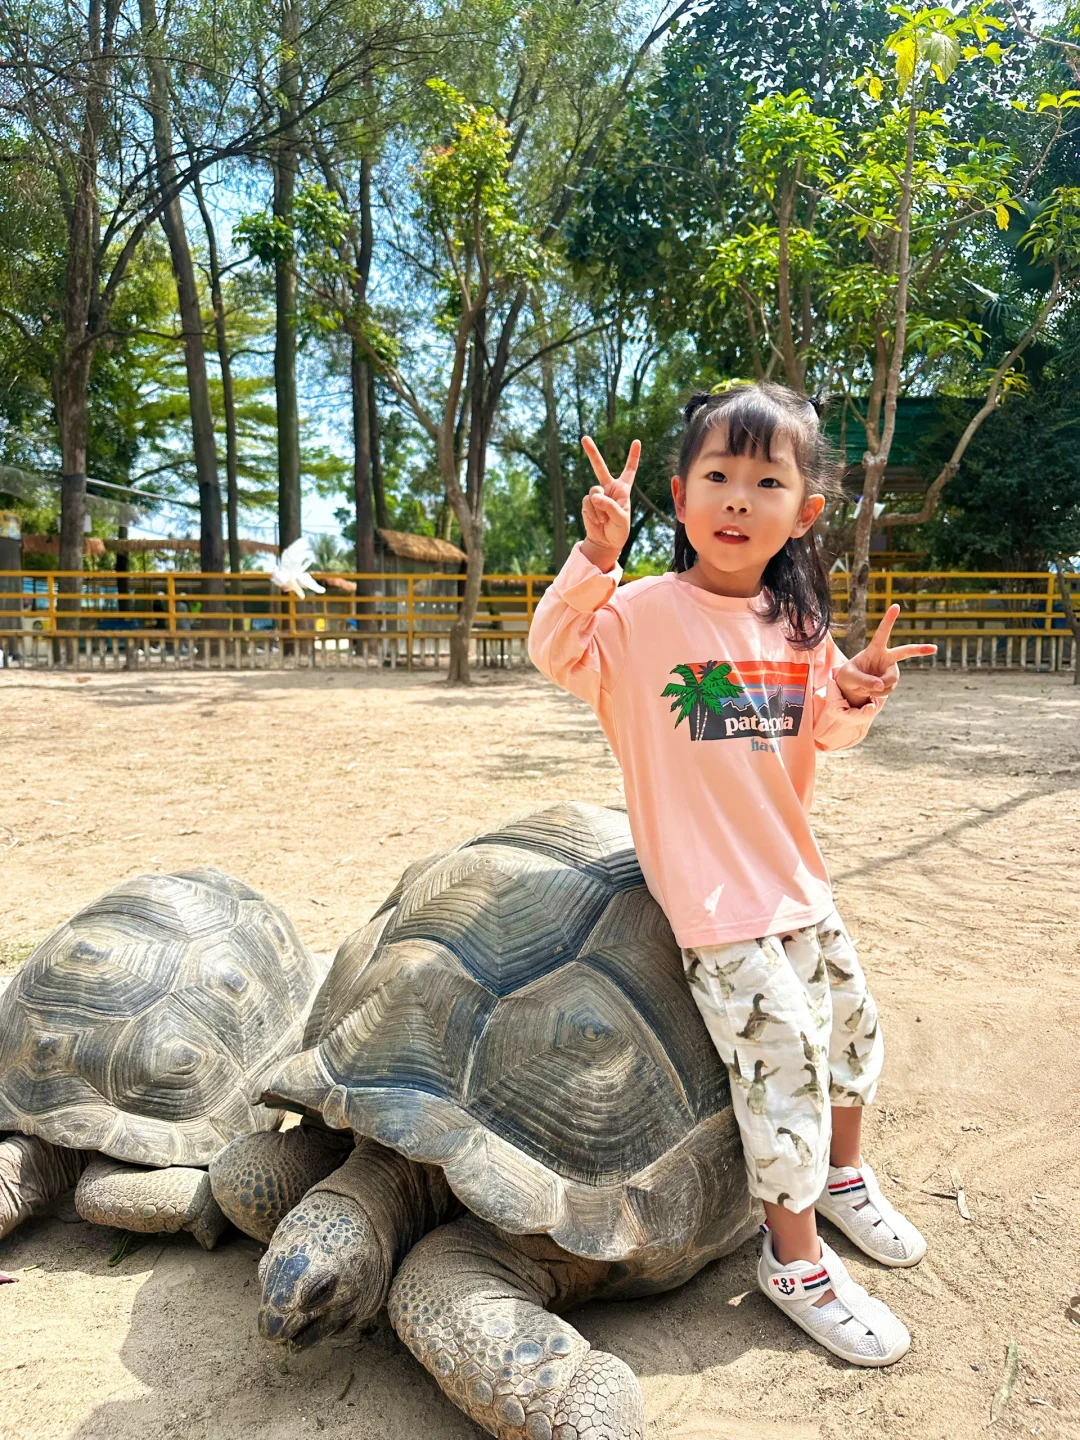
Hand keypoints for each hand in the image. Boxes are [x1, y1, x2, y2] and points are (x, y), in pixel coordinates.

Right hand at [580, 436, 639, 568]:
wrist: (605, 542)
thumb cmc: (618, 530)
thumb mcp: (621, 519)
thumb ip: (609, 506)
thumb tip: (594, 496)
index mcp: (623, 489)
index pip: (630, 470)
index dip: (633, 456)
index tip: (636, 441)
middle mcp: (609, 488)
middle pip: (600, 467)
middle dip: (592, 453)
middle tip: (584, 438)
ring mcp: (597, 494)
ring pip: (594, 491)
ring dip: (600, 508)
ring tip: (604, 520)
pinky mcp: (587, 502)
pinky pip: (588, 503)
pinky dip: (593, 513)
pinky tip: (597, 521)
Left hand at [836, 604, 936, 705]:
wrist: (851, 688)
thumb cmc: (848, 677)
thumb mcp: (849, 678)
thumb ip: (863, 680)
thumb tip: (880, 685)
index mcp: (874, 649)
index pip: (882, 633)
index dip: (888, 620)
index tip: (895, 606)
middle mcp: (886, 657)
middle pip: (904, 652)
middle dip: (919, 650)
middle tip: (935, 648)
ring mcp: (891, 669)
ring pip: (890, 681)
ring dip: (877, 688)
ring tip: (865, 687)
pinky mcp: (892, 681)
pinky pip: (888, 690)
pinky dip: (878, 693)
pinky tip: (872, 690)